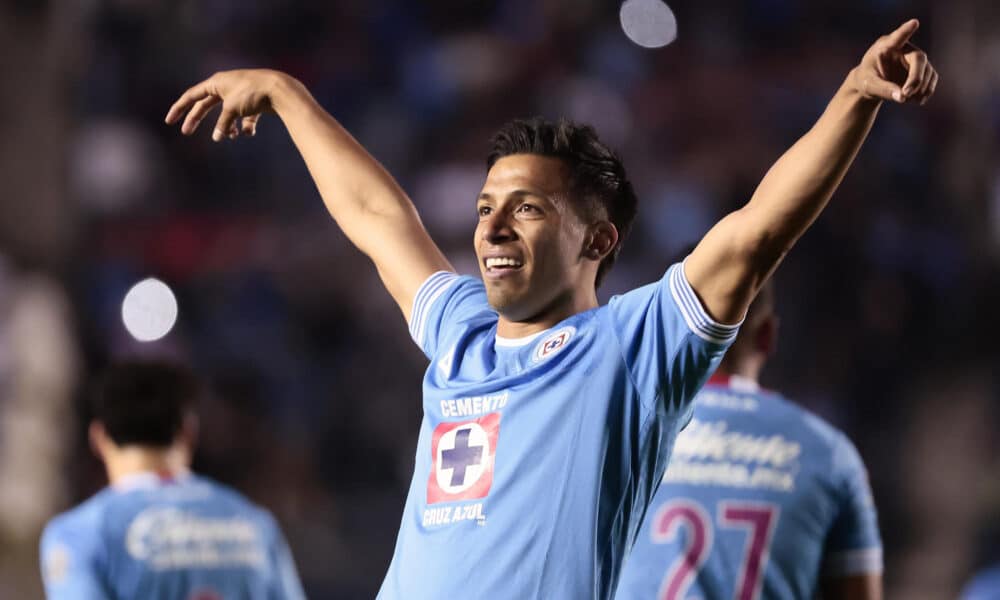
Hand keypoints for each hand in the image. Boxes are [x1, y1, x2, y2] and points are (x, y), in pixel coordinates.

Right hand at [165, 69, 288, 140]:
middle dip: (197, 119)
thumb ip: (223, 124)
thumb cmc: (252, 93)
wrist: (279, 89)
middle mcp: (226, 86)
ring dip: (227, 127)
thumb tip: (218, 138)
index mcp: (216, 82)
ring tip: (230, 136)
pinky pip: (244, 118)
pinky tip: (249, 132)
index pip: (192, 96)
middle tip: (186, 132)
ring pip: (226, 114)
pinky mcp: (253, 103)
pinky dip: (245, 127)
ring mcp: (240, 95)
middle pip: (206, 105)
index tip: (169, 121)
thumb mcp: (232, 108)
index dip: (179, 108)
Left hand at [851, 19, 937, 105]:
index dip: (906, 30)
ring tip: (906, 100)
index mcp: (886, 46)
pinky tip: (915, 100)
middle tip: (906, 94)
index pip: (898, 37)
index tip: (914, 23)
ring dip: (921, 88)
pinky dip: (926, 92)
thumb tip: (902, 97)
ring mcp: (915, 58)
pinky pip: (931, 79)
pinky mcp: (923, 69)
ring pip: (928, 70)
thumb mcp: (869, 85)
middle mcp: (905, 48)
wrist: (872, 83)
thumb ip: (883, 89)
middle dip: (916, 78)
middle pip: (919, 58)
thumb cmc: (866, 80)